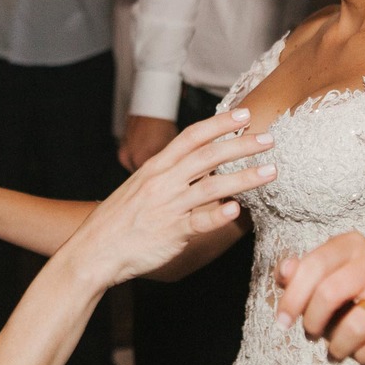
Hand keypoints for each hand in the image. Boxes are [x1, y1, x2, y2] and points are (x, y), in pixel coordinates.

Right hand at [63, 108, 275, 286]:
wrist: (94, 249)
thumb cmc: (119, 219)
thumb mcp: (140, 186)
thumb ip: (168, 174)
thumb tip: (199, 165)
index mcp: (156, 167)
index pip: (192, 137)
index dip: (219, 124)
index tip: (243, 114)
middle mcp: (163, 182)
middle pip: (207, 156)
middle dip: (240, 144)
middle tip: (268, 137)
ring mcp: (168, 206)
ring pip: (211, 186)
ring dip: (244, 177)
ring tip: (270, 170)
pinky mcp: (171, 233)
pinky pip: (199, 223)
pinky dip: (218, 215)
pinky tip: (238, 210)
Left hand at [274, 231, 364, 364]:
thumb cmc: (351, 301)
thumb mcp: (320, 284)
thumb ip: (298, 276)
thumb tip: (286, 270)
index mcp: (351, 244)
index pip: (314, 265)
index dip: (293, 297)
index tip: (283, 321)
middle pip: (330, 291)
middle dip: (313, 321)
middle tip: (311, 333)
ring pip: (356, 324)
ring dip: (339, 345)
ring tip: (337, 348)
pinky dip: (364, 357)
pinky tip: (362, 353)